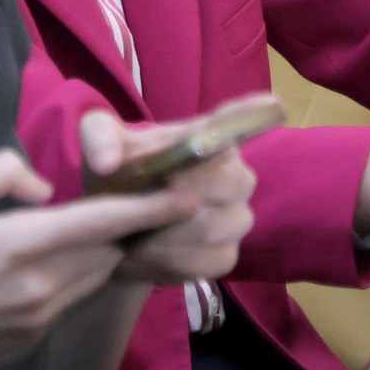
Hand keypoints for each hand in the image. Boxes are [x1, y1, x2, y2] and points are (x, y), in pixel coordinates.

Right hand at [0, 147, 192, 364]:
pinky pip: (73, 297)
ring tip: (111, 226)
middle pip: (109, 250)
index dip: (151, 209)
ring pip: (95, 276)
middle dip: (131, 227)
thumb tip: (42, 186)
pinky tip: (66, 258)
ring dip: (106, 251)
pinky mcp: (30, 335)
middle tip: (148, 200)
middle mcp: (42, 283)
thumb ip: (4, 172)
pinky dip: (82, 274)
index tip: (187, 198)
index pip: (104, 222)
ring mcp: (39, 315)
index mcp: (23, 242)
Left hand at [79, 106, 258, 283]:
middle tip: (140, 210)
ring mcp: (239, 216)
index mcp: (211, 135)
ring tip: (135, 236)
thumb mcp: (99, 148)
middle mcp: (236, 172)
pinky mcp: (228, 255)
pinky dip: (172, 264)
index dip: (255, 114)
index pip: (241, 119)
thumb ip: (98, 139)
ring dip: (167, 237)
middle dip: (177, 201)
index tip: (271, 106)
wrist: (114, 231)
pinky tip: (150, 256)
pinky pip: (209, 261)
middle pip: (227, 184)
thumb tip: (108, 163)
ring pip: (213, 228)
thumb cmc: (118, 177)